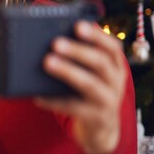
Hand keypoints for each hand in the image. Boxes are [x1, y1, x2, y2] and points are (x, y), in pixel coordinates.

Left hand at [34, 21, 125, 153]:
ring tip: (47, 62)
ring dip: (67, 71)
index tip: (78, 25)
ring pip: (89, 84)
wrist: (101, 128)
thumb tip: (51, 37)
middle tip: (55, 42)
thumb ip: (81, 57)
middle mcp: (115, 82)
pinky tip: (38, 96)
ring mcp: (107, 101)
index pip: (112, 46)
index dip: (96, 36)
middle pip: (100, 63)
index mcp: (115, 66)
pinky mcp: (95, 118)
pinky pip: (73, 108)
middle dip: (78, 51)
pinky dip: (54, 101)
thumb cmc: (89, 91)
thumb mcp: (93, 74)